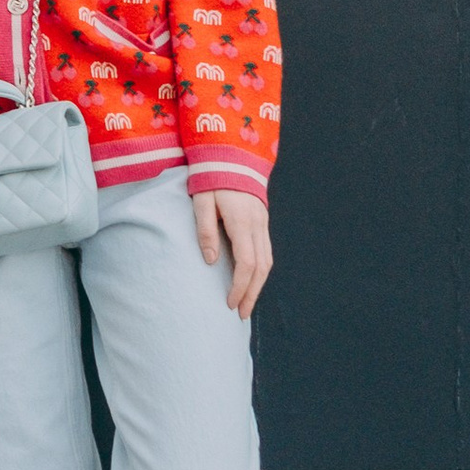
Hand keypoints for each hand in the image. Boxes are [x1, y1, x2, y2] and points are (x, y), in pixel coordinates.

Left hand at [193, 190, 272, 316]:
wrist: (231, 155)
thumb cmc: (211, 178)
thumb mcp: (201, 201)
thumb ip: (205, 230)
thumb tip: (212, 261)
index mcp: (242, 221)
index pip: (246, 262)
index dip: (240, 286)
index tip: (229, 303)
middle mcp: (257, 224)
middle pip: (261, 267)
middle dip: (251, 293)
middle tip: (240, 314)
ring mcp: (263, 222)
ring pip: (267, 261)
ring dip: (258, 285)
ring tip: (246, 303)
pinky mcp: (262, 221)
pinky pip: (266, 252)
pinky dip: (260, 271)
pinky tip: (251, 281)